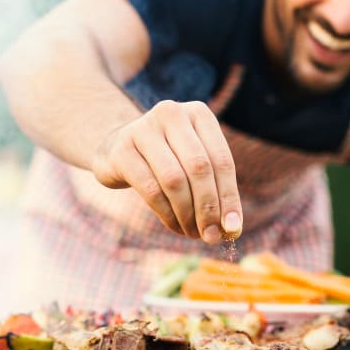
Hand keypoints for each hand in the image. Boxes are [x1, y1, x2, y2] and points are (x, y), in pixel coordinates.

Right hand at [91, 100, 242, 243]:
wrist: (116, 149)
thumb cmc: (167, 159)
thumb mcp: (193, 164)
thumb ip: (215, 190)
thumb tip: (232, 228)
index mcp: (198, 113)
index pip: (222, 159)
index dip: (229, 197)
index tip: (233, 228)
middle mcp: (171, 113)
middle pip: (199, 168)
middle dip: (208, 208)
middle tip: (211, 236)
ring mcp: (143, 129)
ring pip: (174, 180)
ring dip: (187, 214)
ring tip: (192, 233)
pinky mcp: (121, 150)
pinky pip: (151, 189)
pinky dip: (167, 214)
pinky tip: (174, 225)